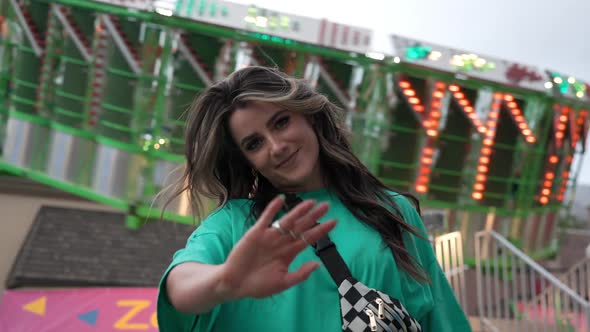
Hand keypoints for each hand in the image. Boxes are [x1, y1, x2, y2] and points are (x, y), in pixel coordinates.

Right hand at [219, 195, 335, 299]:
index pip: (309, 238)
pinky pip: (266, 218)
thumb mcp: (283, 283)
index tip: (334, 221)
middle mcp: (282, 242)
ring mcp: (270, 236)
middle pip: (301, 226)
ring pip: (287, 220)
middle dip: (314, 216)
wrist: (236, 284)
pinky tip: (281, 199)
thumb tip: (317, 264)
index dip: (321, 230)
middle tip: (327, 205)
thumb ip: (300, 274)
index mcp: (290, 253)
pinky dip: (273, 208)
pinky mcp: (256, 233)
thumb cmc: (259, 285)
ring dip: (299, 211)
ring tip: (311, 202)